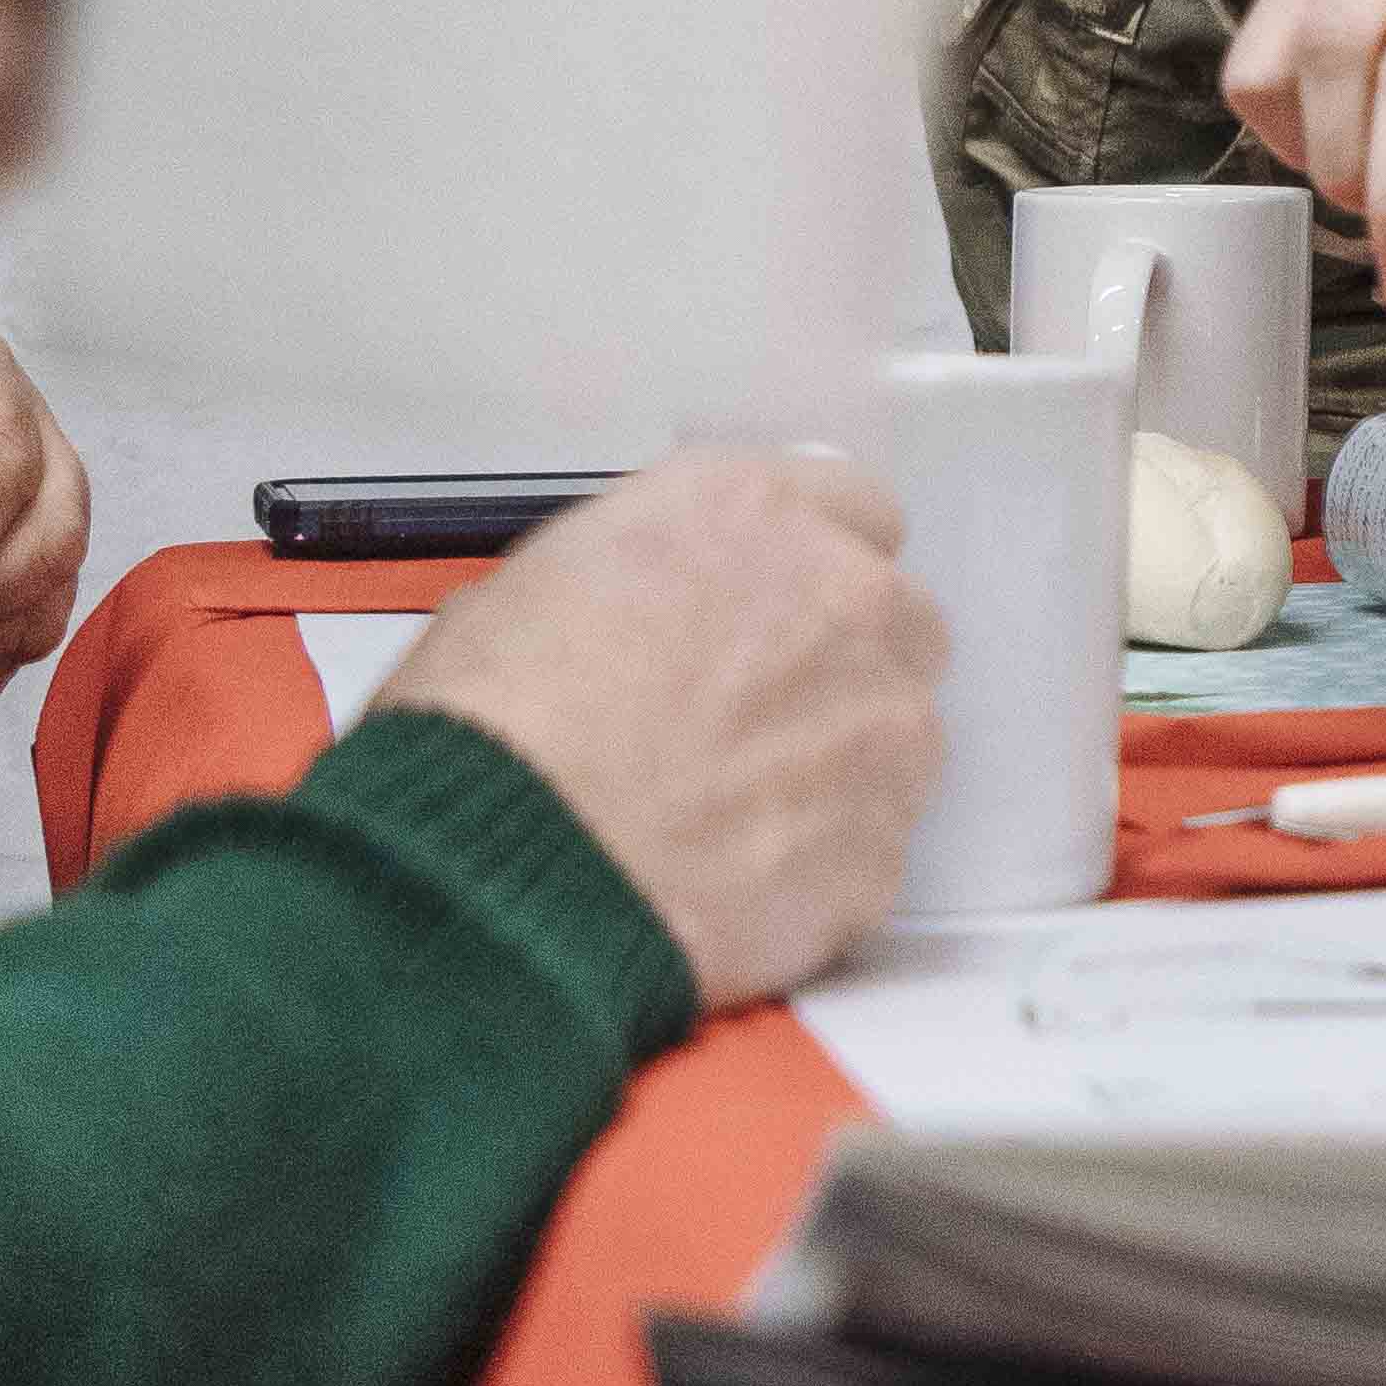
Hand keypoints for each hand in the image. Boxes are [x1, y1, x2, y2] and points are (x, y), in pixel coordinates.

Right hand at [375, 453, 942, 1014]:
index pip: (848, 506)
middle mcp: (843, 600)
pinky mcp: (881, 842)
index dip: (802, 567)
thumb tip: (636, 601)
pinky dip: (820, 865)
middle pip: (891, 619)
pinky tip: (731, 879)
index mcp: (751, 514)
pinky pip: (871, 845)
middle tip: (742, 721)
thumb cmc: (490, 739)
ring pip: (896, 734)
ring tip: (721, 815)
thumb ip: (638, 571)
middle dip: (834, 664)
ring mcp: (881, 724)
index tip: (776, 605)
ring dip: (834, 765)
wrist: (502, 878)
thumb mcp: (532, 584)